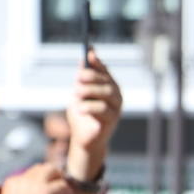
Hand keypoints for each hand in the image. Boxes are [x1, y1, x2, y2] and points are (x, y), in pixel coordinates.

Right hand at [0, 163, 69, 193]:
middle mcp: (23, 179)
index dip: (37, 181)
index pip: (27, 175)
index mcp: (12, 183)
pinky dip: (67, 191)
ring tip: (64, 189)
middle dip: (50, 173)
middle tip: (57, 182)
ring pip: (52, 170)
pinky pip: (62, 185)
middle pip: (40, 168)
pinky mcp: (48, 191)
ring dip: (59, 178)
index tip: (42, 189)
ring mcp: (35, 183)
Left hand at [65, 49, 121, 189]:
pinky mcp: (112, 120)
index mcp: (108, 86)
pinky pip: (103, 109)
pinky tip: (80, 109)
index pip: (105, 71)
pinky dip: (89, 107)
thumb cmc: (82, 114)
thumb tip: (84, 57)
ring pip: (107, 92)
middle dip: (91, 77)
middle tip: (78, 77)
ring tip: (76, 94)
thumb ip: (82, 78)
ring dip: (90, 91)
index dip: (97, 62)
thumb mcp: (78, 93)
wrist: (82, 138)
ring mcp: (116, 107)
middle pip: (106, 81)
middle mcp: (115, 95)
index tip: (88, 54)